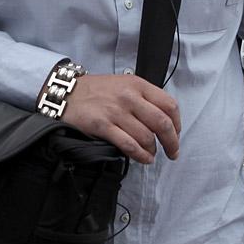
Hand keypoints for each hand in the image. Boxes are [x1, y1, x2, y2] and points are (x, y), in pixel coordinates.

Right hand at [60, 73, 180, 163]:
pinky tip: (143, 158)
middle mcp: (129, 97)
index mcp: (138, 85)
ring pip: (146, 137)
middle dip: (171, 142)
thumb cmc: (96, 91)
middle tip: (172, 152)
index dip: (177, 124)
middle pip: (162, 123)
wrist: (66, 93)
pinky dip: (140, 155)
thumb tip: (163, 121)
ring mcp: (116, 112)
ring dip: (153, 151)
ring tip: (152, 156)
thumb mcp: (124, 84)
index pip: (169, 105)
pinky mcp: (103, 126)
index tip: (176, 134)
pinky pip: (129, 145)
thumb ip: (144, 98)